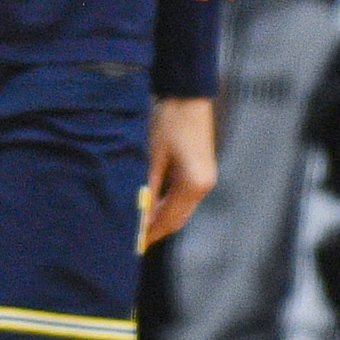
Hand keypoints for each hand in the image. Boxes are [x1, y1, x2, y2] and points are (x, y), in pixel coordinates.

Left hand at [139, 95, 216, 248]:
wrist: (187, 96)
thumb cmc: (169, 121)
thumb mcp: (151, 154)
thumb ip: (146, 186)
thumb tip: (137, 213)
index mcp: (193, 183)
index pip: (169, 219)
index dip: (150, 233)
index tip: (133, 244)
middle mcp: (204, 185)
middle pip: (178, 219)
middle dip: (156, 231)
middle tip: (134, 241)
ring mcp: (206, 179)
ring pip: (182, 210)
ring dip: (162, 219)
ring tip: (139, 228)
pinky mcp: (202, 172)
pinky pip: (184, 198)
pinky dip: (168, 206)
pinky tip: (152, 208)